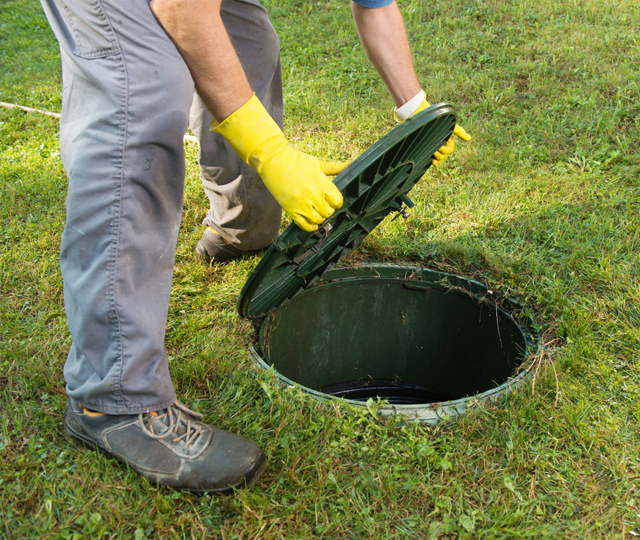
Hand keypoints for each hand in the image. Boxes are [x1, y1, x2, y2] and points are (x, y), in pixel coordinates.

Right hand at [212, 94, 346, 231]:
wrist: (274, 161)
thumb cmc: (297, 160)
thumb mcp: (318, 163)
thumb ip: (335, 167)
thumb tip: (351, 164)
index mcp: (322, 183)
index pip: (337, 201)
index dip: (337, 202)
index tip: (333, 201)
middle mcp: (314, 195)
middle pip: (328, 212)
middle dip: (327, 210)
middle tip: (323, 205)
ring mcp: (302, 203)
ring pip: (318, 220)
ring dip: (319, 218)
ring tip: (315, 212)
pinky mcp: (291, 209)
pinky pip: (304, 225)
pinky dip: (310, 227)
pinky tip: (311, 223)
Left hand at [408, 96, 471, 166]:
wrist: (424, 116)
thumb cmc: (438, 119)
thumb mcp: (451, 125)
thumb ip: (460, 132)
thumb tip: (469, 139)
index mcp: (447, 138)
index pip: (449, 149)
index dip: (445, 151)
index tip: (440, 148)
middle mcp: (441, 142)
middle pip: (444, 154)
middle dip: (441, 155)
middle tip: (435, 152)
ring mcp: (434, 145)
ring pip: (439, 157)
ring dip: (437, 159)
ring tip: (432, 158)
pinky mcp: (427, 146)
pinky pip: (431, 157)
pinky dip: (434, 161)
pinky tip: (432, 163)